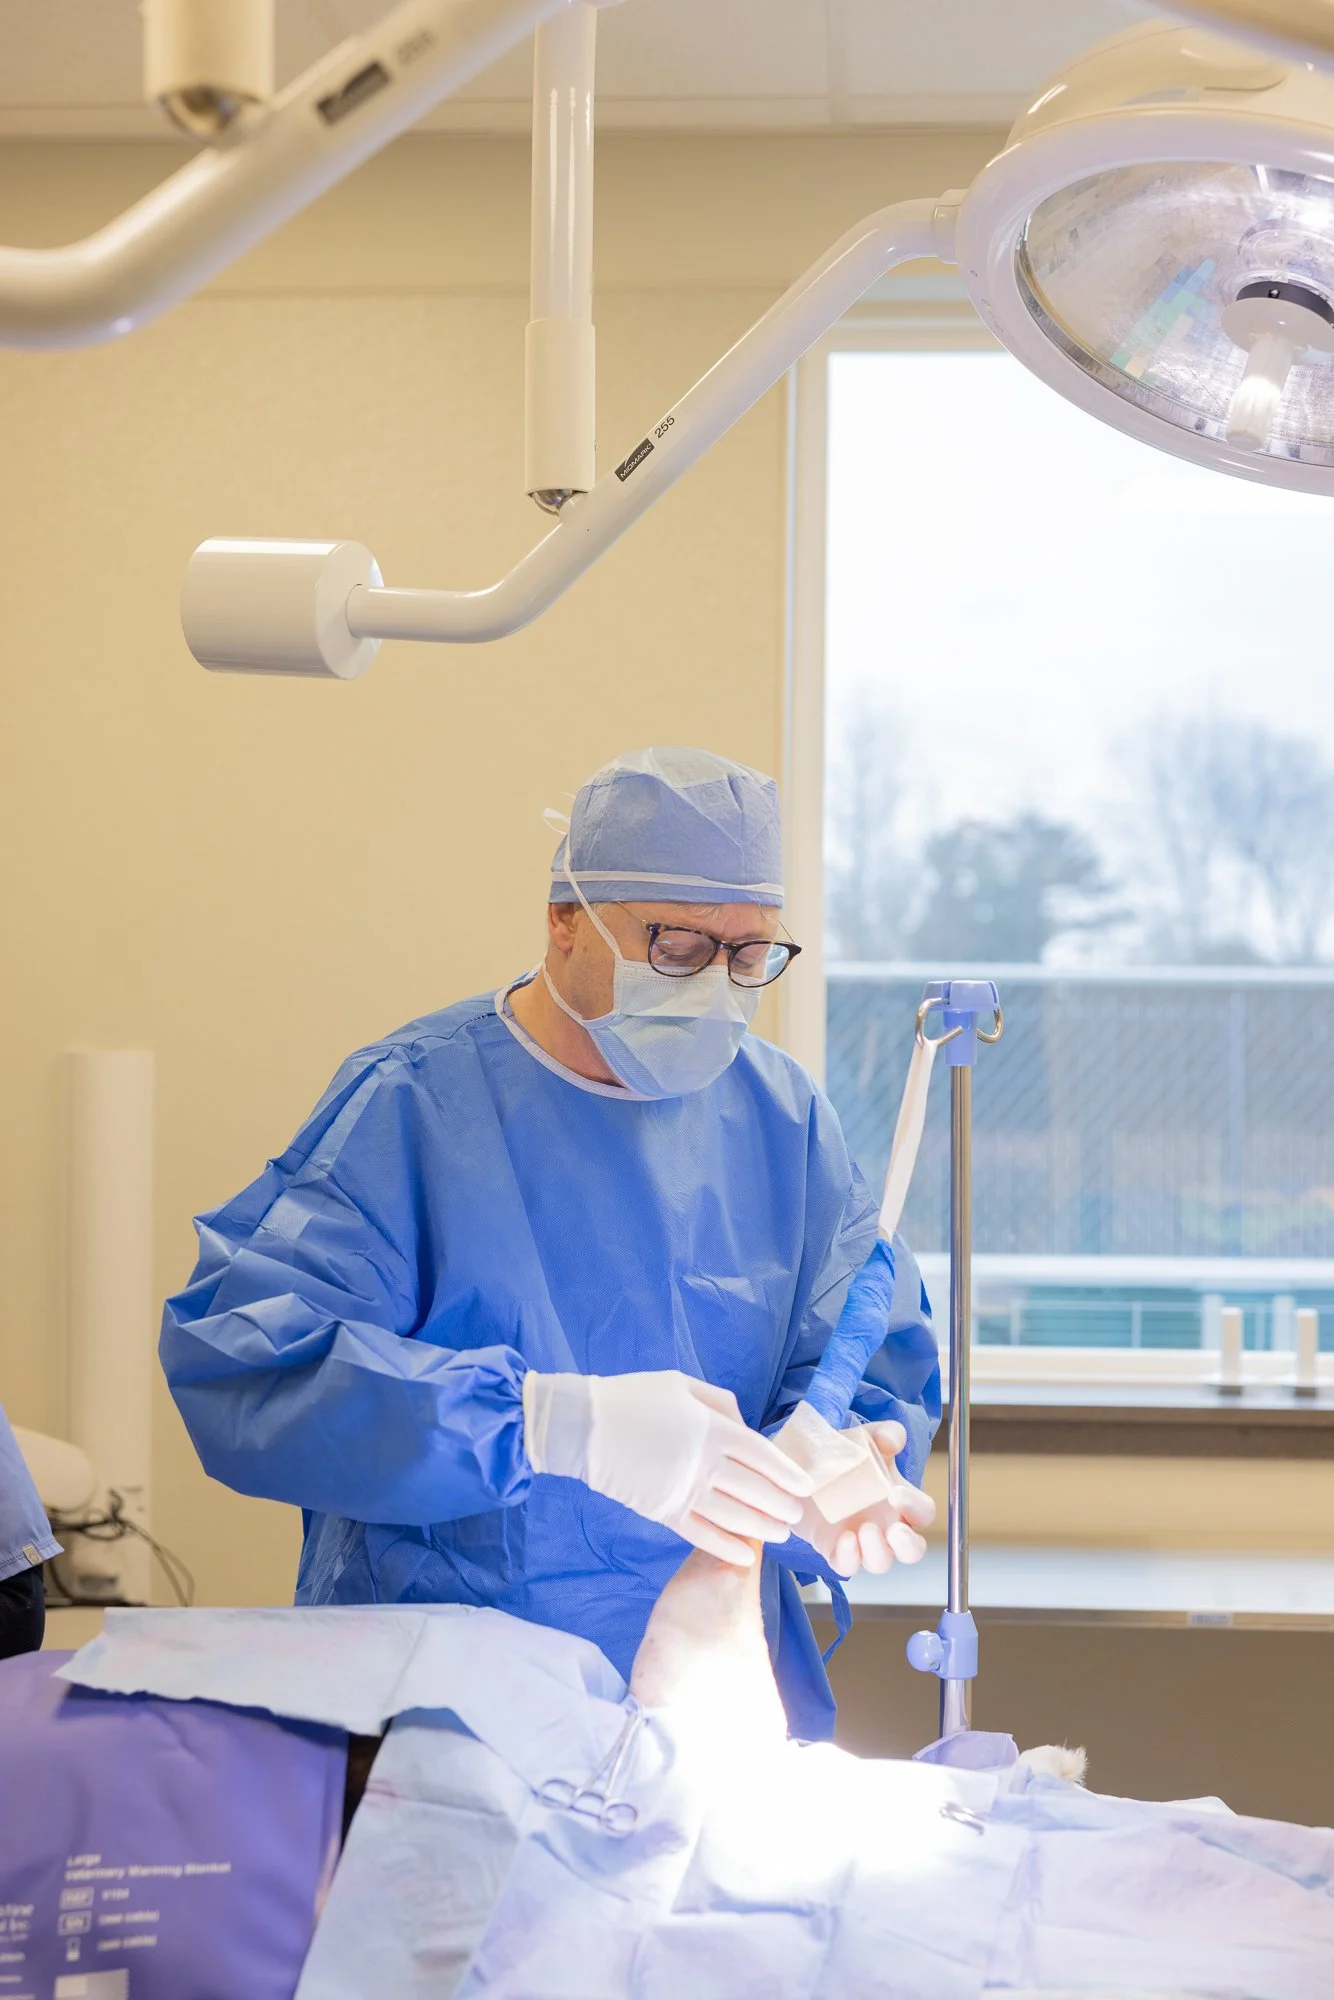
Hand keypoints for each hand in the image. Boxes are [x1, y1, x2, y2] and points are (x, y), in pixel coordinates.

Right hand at [523, 1369, 813, 1566]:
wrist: (582, 1427)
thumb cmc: (632, 1398)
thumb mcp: (681, 1385)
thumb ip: (720, 1403)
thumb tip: (744, 1426)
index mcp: (712, 1429)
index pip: (761, 1455)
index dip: (787, 1473)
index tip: (805, 1487)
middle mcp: (704, 1464)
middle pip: (754, 1490)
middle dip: (781, 1505)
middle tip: (797, 1516)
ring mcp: (684, 1492)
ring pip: (734, 1516)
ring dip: (762, 1528)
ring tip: (781, 1534)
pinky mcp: (663, 1513)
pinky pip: (701, 1535)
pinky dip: (724, 1547)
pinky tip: (745, 1554)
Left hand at [794, 1420, 935, 1577]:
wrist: (798, 1467)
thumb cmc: (841, 1455)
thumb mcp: (861, 1438)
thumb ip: (882, 1434)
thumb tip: (893, 1440)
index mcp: (898, 1500)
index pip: (923, 1512)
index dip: (916, 1507)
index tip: (894, 1493)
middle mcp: (885, 1525)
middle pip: (913, 1551)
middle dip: (909, 1545)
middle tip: (893, 1530)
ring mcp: (861, 1541)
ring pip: (881, 1563)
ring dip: (877, 1551)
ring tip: (863, 1530)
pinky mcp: (835, 1550)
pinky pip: (848, 1567)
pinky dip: (849, 1558)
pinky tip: (844, 1539)